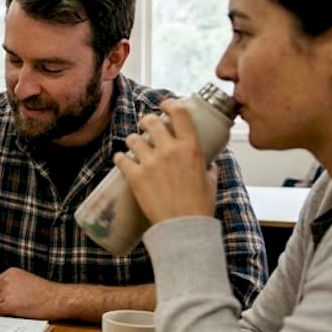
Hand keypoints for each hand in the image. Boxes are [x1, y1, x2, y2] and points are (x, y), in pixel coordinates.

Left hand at [0, 268, 68, 319]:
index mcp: (11, 272)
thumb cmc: (47, 292)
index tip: (7, 298)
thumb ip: (13, 283)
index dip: (1, 293)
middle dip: (2, 301)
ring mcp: (6, 292)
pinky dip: (8, 314)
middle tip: (15, 305)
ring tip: (21, 307)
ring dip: (5, 308)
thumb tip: (3, 292)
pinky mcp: (8, 304)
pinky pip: (0, 311)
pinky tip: (19, 311)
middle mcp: (7, 280)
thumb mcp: (27, 280)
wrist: (56, 299)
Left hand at [114, 101, 215, 223]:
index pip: (179, 113)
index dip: (169, 104)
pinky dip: (120, 158)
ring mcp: (151, 163)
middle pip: (151, 121)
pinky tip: (121, 159)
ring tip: (134, 146)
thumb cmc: (200, 206)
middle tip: (146, 128)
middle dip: (146, 122)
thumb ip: (209, 167)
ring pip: (133, 138)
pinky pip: (121, 158)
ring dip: (132, 140)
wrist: (184, 228)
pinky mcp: (135, 176)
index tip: (164, 105)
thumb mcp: (211, 180)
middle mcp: (170, 150)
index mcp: (191, 148)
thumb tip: (209, 163)